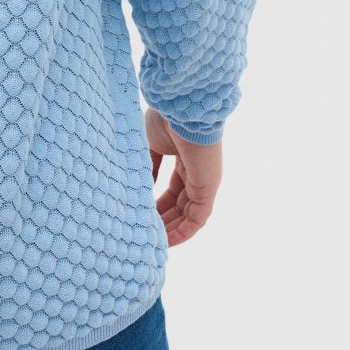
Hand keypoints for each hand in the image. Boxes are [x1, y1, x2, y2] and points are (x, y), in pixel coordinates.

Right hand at [145, 109, 222, 246]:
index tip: (143, 215)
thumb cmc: (166, 118)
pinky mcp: (208, 188)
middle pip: (181, 204)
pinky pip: (197, 218)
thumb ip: (148, 166)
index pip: (174, 189)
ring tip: (153, 243)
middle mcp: (197, 172)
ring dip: (172, 229)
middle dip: (164, 219)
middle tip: (145, 233)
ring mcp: (204, 181)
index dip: (159, 204)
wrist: (182, 106)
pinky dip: (184, 232)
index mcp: (184, 158)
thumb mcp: (150, 144)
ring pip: (189, 214)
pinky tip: (168, 241)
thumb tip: (141, 187)